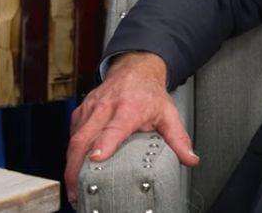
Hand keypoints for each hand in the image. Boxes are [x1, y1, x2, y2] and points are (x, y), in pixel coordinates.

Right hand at [64, 52, 199, 207]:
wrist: (135, 69)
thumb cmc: (149, 93)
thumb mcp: (169, 114)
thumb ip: (178, 139)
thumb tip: (190, 160)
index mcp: (129, 108)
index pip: (114, 128)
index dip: (104, 144)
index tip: (97, 159)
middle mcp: (105, 107)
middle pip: (84, 138)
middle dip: (75, 167)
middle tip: (76, 190)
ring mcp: (90, 109)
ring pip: (73, 139)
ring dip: (70, 164)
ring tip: (73, 188)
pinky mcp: (80, 112)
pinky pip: (71, 135)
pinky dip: (71, 154)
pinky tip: (74, 169)